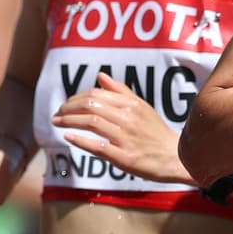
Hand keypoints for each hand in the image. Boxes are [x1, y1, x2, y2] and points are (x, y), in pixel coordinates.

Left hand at [51, 71, 189, 183]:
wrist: (175, 158)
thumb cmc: (155, 133)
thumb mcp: (142, 107)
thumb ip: (120, 91)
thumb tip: (100, 75)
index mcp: (132, 105)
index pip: (96, 94)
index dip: (76, 98)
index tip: (65, 105)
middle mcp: (129, 119)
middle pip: (91, 106)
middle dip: (68, 109)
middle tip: (58, 114)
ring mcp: (127, 138)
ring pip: (92, 123)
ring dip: (69, 121)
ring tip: (57, 122)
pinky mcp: (126, 157)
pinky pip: (98, 146)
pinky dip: (80, 140)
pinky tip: (68, 137)